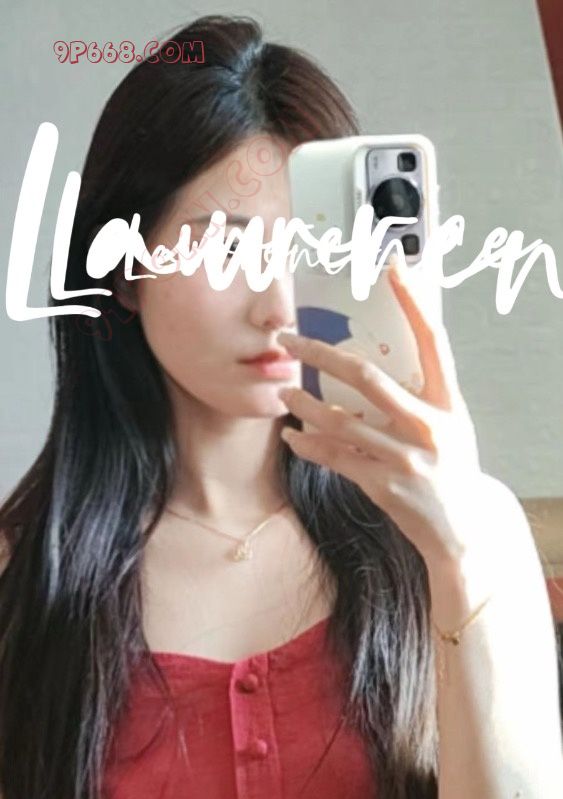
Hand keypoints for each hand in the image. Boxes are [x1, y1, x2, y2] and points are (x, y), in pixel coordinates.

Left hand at [276, 260, 491, 567]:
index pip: (433, 340)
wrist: (461, 530)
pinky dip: (309, 445)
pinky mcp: (383, 484)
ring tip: (286, 391)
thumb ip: (422, 395)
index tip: (393, 268)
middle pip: (366, 376)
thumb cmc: (451, 469)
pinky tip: (292, 436)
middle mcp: (428, 425)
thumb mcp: (451, 426)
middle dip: (321, 354)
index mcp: (448, 402)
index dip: (414, 302)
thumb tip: (383, 359)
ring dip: (305, 403)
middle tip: (291, 340)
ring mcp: (405, 457)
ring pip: (340, 420)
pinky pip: (336, 458)